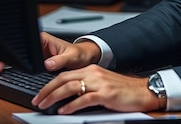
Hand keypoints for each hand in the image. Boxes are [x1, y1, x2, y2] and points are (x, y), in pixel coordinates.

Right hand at [0, 31, 100, 73]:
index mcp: (42, 39)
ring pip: (12, 54)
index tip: (0, 59)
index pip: (21, 42)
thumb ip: (60, 60)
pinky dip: (6, 65)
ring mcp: (33, 52)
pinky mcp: (33, 60)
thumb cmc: (78, 54)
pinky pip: (17, 61)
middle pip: (13, 47)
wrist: (82, 58)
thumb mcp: (72, 57)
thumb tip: (49, 63)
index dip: (9, 50)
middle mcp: (35, 44)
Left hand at [31, 64, 160, 114]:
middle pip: (64, 79)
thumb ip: (86, 87)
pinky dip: (71, 105)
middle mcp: (94, 73)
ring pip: (70, 87)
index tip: (40, 94)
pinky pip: (84, 99)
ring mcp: (100, 83)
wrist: (143, 90)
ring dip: (54, 97)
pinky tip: (63, 111)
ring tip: (45, 105)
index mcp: (92, 69)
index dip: (49, 84)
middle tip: (37, 100)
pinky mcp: (106, 94)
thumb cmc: (124, 90)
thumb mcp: (102, 84)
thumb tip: (67, 97)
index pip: (65, 74)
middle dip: (47, 90)